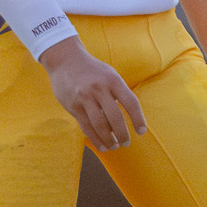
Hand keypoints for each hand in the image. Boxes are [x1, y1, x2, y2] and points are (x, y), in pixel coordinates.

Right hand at [40, 36, 146, 151]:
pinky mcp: (73, 106)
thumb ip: (119, 93)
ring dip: (109, 139)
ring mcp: (84, 97)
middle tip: (126, 143)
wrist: (65, 60)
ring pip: (100, 125)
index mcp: (113, 80)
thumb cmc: (92, 71)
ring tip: (114, 146)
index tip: (141, 132)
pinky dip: (95, 139)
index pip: (131, 102)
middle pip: (115, 117)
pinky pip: (86, 126)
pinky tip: (101, 146)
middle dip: (122, 134)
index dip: (138, 119)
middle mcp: (99, 88)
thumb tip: (129, 118)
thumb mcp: (109, 75)